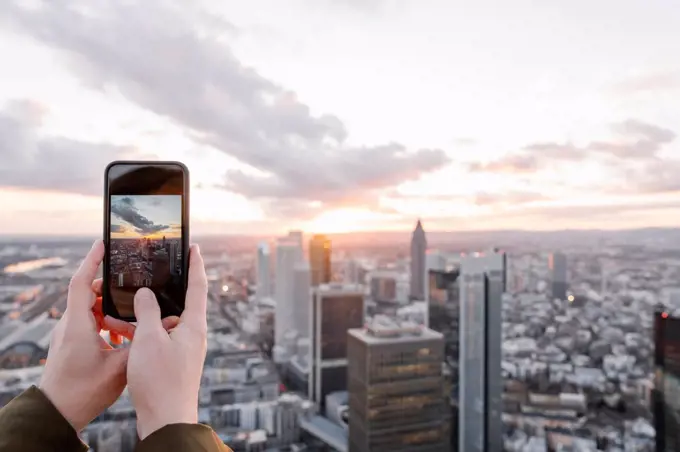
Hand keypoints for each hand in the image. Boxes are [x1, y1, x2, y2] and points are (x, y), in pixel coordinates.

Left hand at [39, 241, 179, 430]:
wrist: (58, 412)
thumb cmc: (83, 391)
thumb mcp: (119, 367)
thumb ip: (142, 342)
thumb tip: (166, 325)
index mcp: (78, 324)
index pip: (82, 282)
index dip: (92, 260)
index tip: (103, 243)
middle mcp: (70, 324)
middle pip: (89, 292)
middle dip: (111, 287)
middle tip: (133, 284)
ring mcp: (69, 333)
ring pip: (90, 308)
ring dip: (110, 307)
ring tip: (132, 312)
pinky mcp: (71, 343)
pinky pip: (88, 321)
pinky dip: (105, 320)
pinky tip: (121, 333)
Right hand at [127, 244, 208, 439]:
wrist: (166, 419)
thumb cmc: (161, 381)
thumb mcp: (149, 339)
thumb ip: (147, 311)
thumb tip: (145, 293)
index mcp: (194, 325)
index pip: (198, 285)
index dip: (195, 264)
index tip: (193, 247)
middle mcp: (193, 334)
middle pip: (182, 301)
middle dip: (166, 288)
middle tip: (155, 270)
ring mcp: (185, 348)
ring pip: (167, 320)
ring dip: (149, 312)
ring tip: (129, 303)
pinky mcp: (174, 360)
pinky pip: (160, 336)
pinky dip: (145, 330)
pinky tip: (127, 328)